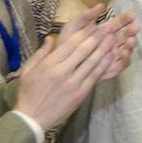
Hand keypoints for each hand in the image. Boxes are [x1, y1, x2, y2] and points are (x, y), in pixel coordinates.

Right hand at [16, 5, 132, 128]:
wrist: (32, 117)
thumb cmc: (28, 92)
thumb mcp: (28, 70)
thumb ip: (41, 53)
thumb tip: (50, 37)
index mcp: (49, 64)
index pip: (70, 44)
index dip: (85, 33)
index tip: (95, 25)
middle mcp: (62, 71)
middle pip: (83, 50)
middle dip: (97, 38)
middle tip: (109, 28)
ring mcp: (73, 83)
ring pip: (92, 62)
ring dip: (104, 49)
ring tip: (113, 39)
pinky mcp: (80, 93)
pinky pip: (95, 76)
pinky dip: (104, 65)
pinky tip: (111, 57)